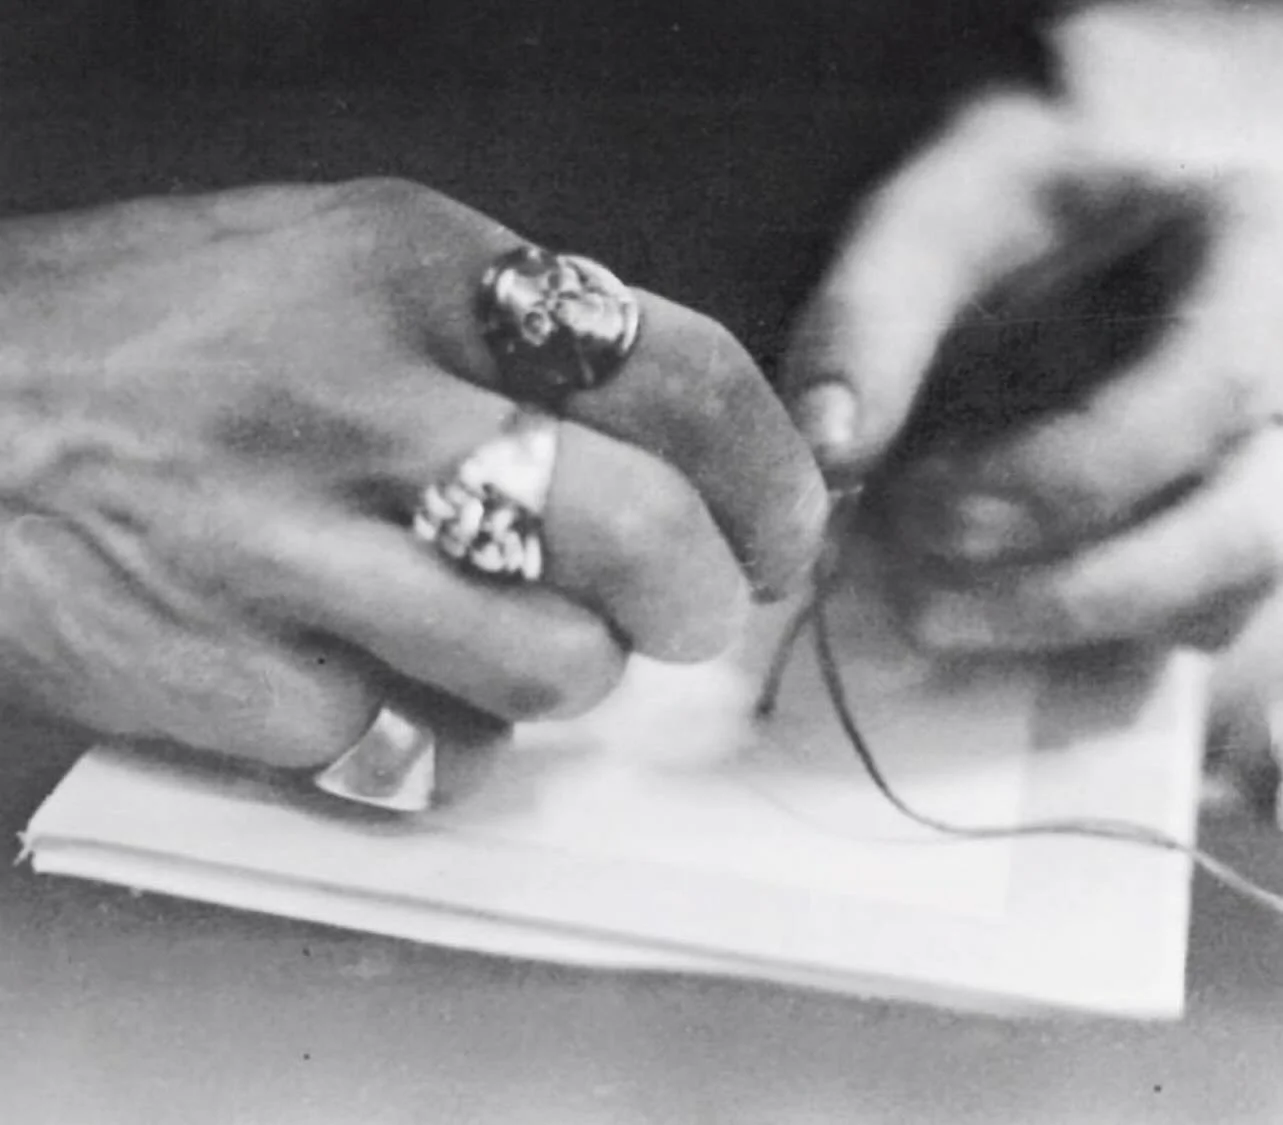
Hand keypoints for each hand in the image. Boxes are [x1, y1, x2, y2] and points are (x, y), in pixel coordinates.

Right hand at [0, 178, 825, 766]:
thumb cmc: (156, 338)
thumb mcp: (343, 265)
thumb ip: (511, 339)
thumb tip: (681, 443)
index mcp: (412, 271)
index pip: (683, 374)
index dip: (771, 469)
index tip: (783, 524)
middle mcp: (363, 404)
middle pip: (644, 537)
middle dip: (704, 597)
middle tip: (691, 609)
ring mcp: (298, 556)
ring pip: (555, 668)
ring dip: (565, 672)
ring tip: (506, 634)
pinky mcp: (247, 687)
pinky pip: (437, 753)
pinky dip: (447, 738)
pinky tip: (388, 681)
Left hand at [784, 5, 1282, 655]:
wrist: (1056, 250)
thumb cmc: (1003, 221)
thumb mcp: (927, 223)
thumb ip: (868, 319)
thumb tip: (826, 447)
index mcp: (1255, 252)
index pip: (1210, 389)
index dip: (1066, 476)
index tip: (923, 507)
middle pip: (1240, 532)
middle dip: (1069, 588)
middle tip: (917, 600)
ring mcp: (1267, 471)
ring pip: (1221, 600)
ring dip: (1074, 629)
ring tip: (928, 615)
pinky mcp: (1217, 544)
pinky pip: (1186, 631)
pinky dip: (1086, 650)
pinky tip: (985, 626)